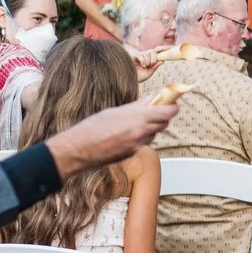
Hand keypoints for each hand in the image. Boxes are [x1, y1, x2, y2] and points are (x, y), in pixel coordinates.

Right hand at [48, 98, 182, 176]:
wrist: (79, 150)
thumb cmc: (93, 127)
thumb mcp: (116, 111)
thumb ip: (137, 106)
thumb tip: (152, 98)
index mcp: (139, 119)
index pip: (169, 112)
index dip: (172, 106)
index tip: (170, 102)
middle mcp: (142, 133)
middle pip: (164, 123)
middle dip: (161, 116)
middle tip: (152, 109)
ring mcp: (138, 146)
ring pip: (153, 133)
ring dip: (149, 127)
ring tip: (131, 122)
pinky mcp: (133, 154)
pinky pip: (142, 142)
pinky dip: (139, 137)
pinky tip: (123, 134)